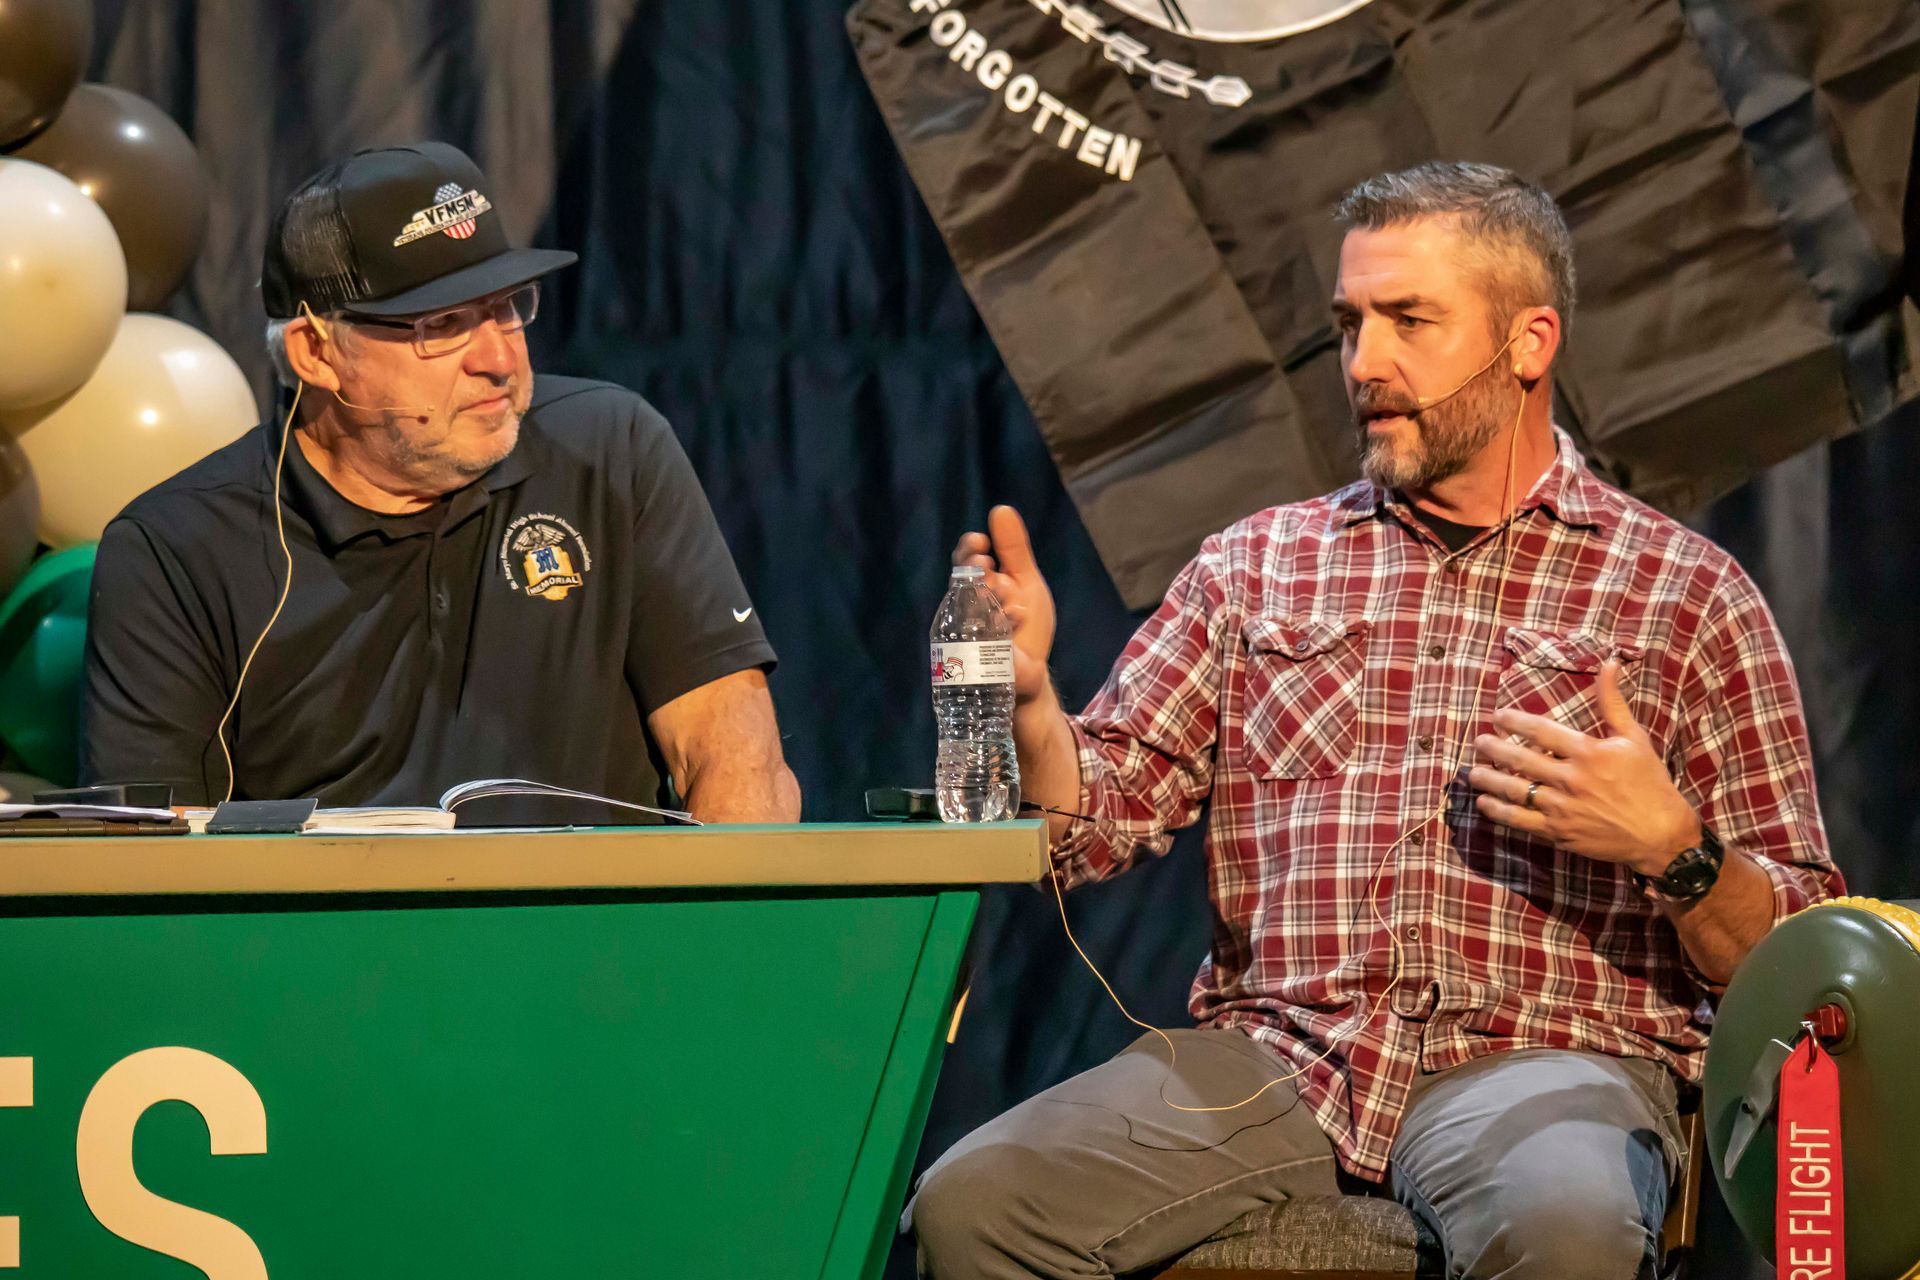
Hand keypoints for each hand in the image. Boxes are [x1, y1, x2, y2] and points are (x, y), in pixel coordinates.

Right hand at [952, 505, 1055, 706]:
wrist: (1034, 672)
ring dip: (990, 596)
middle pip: (961, 580)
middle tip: (985, 563)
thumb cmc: (1027, 628)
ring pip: (968, 605)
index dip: (969, 549)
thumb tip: (1000, 509)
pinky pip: (979, 636)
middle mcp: (968, 607)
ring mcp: (968, 632)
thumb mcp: (1026, 582)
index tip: (980, 542)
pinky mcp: (975, 657)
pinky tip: (1016, 616)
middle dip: (973, 568)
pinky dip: (1000, 624)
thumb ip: (1014, 549)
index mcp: (979, 586)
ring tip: (1012, 598)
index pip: (965, 560)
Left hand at [1468, 659, 1700, 874]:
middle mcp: (1571, 779)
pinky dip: (1498, 812)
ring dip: (1489, 780)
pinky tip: (1484, 803)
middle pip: (1521, 760)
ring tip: (1472, 771)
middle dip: (1494, 749)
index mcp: (1588, 752)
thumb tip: (1608, 662)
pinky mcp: (1559, 833)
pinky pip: (1520, 821)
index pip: (1541, 731)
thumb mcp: (1634, 737)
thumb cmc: (1649, 782)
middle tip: (1479, 741)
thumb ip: (1613, 701)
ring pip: (1515, 791)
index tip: (1498, 716)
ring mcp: (1562, 808)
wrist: (1661, 834)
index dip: (1515, 721)